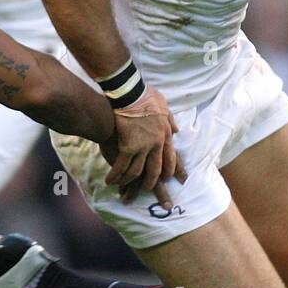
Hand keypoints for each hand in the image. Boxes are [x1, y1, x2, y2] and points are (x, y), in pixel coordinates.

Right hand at [102, 85, 186, 205]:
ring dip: (131, 184)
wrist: (129, 93)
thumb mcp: (164, 106)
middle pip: (156, 170)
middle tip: (153, 195)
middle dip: (153, 185)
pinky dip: (116, 176)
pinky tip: (110, 182)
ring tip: (125, 192)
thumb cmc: (145, 96)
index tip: (177, 180)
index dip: (174, 170)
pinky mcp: (128, 147)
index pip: (172, 157)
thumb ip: (170, 120)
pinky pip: (122, 167)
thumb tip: (177, 129)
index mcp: (166, 135)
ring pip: (138, 172)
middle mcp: (157, 145)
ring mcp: (143, 148)